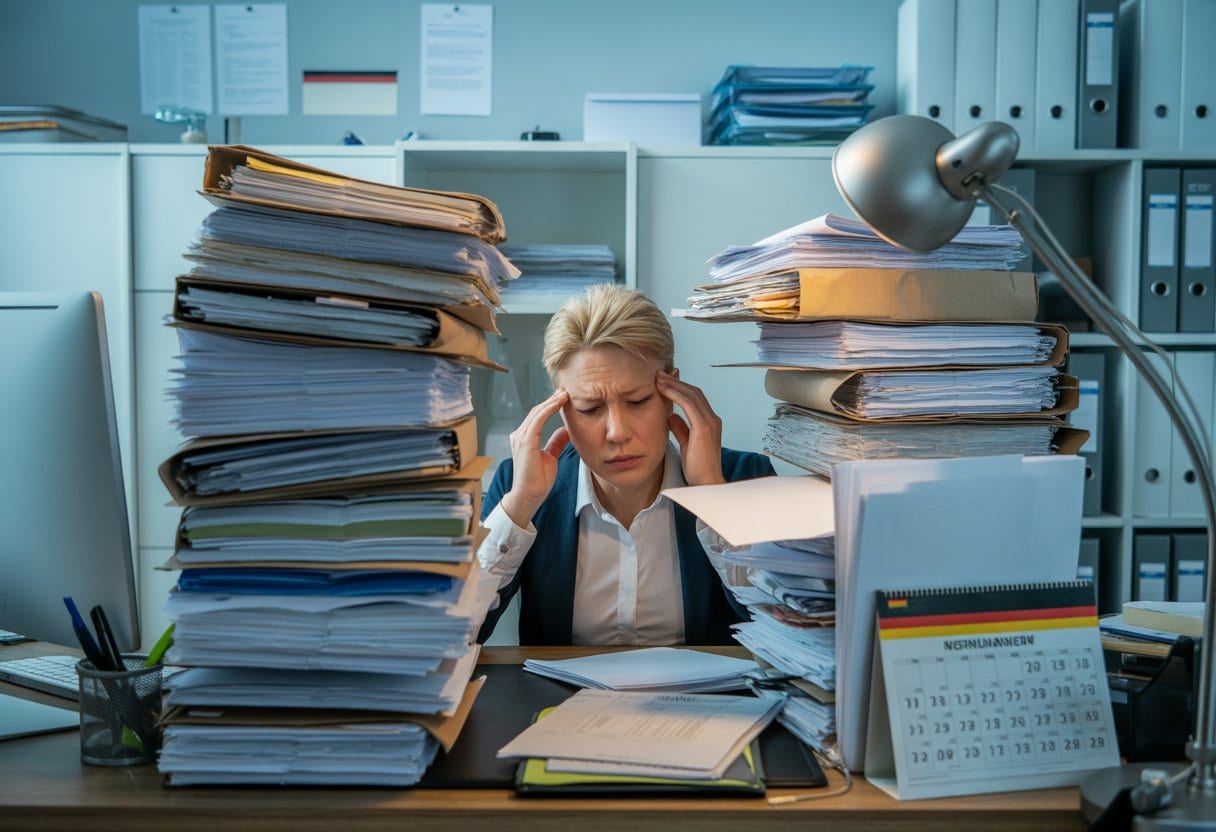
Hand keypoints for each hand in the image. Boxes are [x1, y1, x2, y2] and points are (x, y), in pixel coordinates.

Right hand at [499, 388, 570, 527]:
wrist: (529, 495)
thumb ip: (555, 443)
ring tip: (565, 394)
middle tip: (565, 390)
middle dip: (551, 399)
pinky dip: (549, 409)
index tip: (563, 397)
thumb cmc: (537, 480)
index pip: (537, 416)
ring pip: (537, 412)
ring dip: (552, 402)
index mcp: (524, 438)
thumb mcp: (550, 456)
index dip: (550, 405)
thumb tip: (565, 431)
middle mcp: (519, 435)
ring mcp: (520, 437)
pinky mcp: (525, 442)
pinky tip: (559, 403)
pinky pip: (538, 420)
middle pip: (537, 411)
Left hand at [657, 371, 724, 486]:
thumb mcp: (685, 443)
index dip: (679, 387)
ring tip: (658, 378)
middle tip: (658, 374)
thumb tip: (671, 416)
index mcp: (709, 422)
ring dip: (673, 384)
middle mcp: (712, 419)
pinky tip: (663, 389)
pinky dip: (676, 394)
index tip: (663, 381)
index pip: (694, 398)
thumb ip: (680, 428)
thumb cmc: (697, 468)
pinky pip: (689, 404)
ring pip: (691, 394)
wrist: (706, 484)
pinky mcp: (704, 428)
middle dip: (675, 381)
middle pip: (693, 391)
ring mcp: (710, 422)